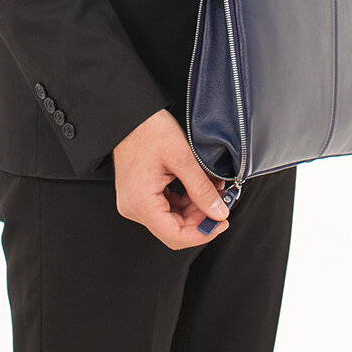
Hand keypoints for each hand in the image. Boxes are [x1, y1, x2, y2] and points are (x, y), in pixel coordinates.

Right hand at [112, 110, 229, 248]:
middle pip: (174, 230)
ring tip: (211, 190)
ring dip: (194, 209)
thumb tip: (218, 212)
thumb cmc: (147, 130)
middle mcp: (134, 207)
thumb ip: (201, 189)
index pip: (175, 236)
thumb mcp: (182, 158)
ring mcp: (135, 201)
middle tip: (220, 202)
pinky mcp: (139, 194)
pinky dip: (184, 201)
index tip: (221, 222)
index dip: (203, 233)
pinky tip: (197, 188)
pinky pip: (165, 207)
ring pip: (171, 219)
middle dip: (200, 218)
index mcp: (141, 202)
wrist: (129, 114)